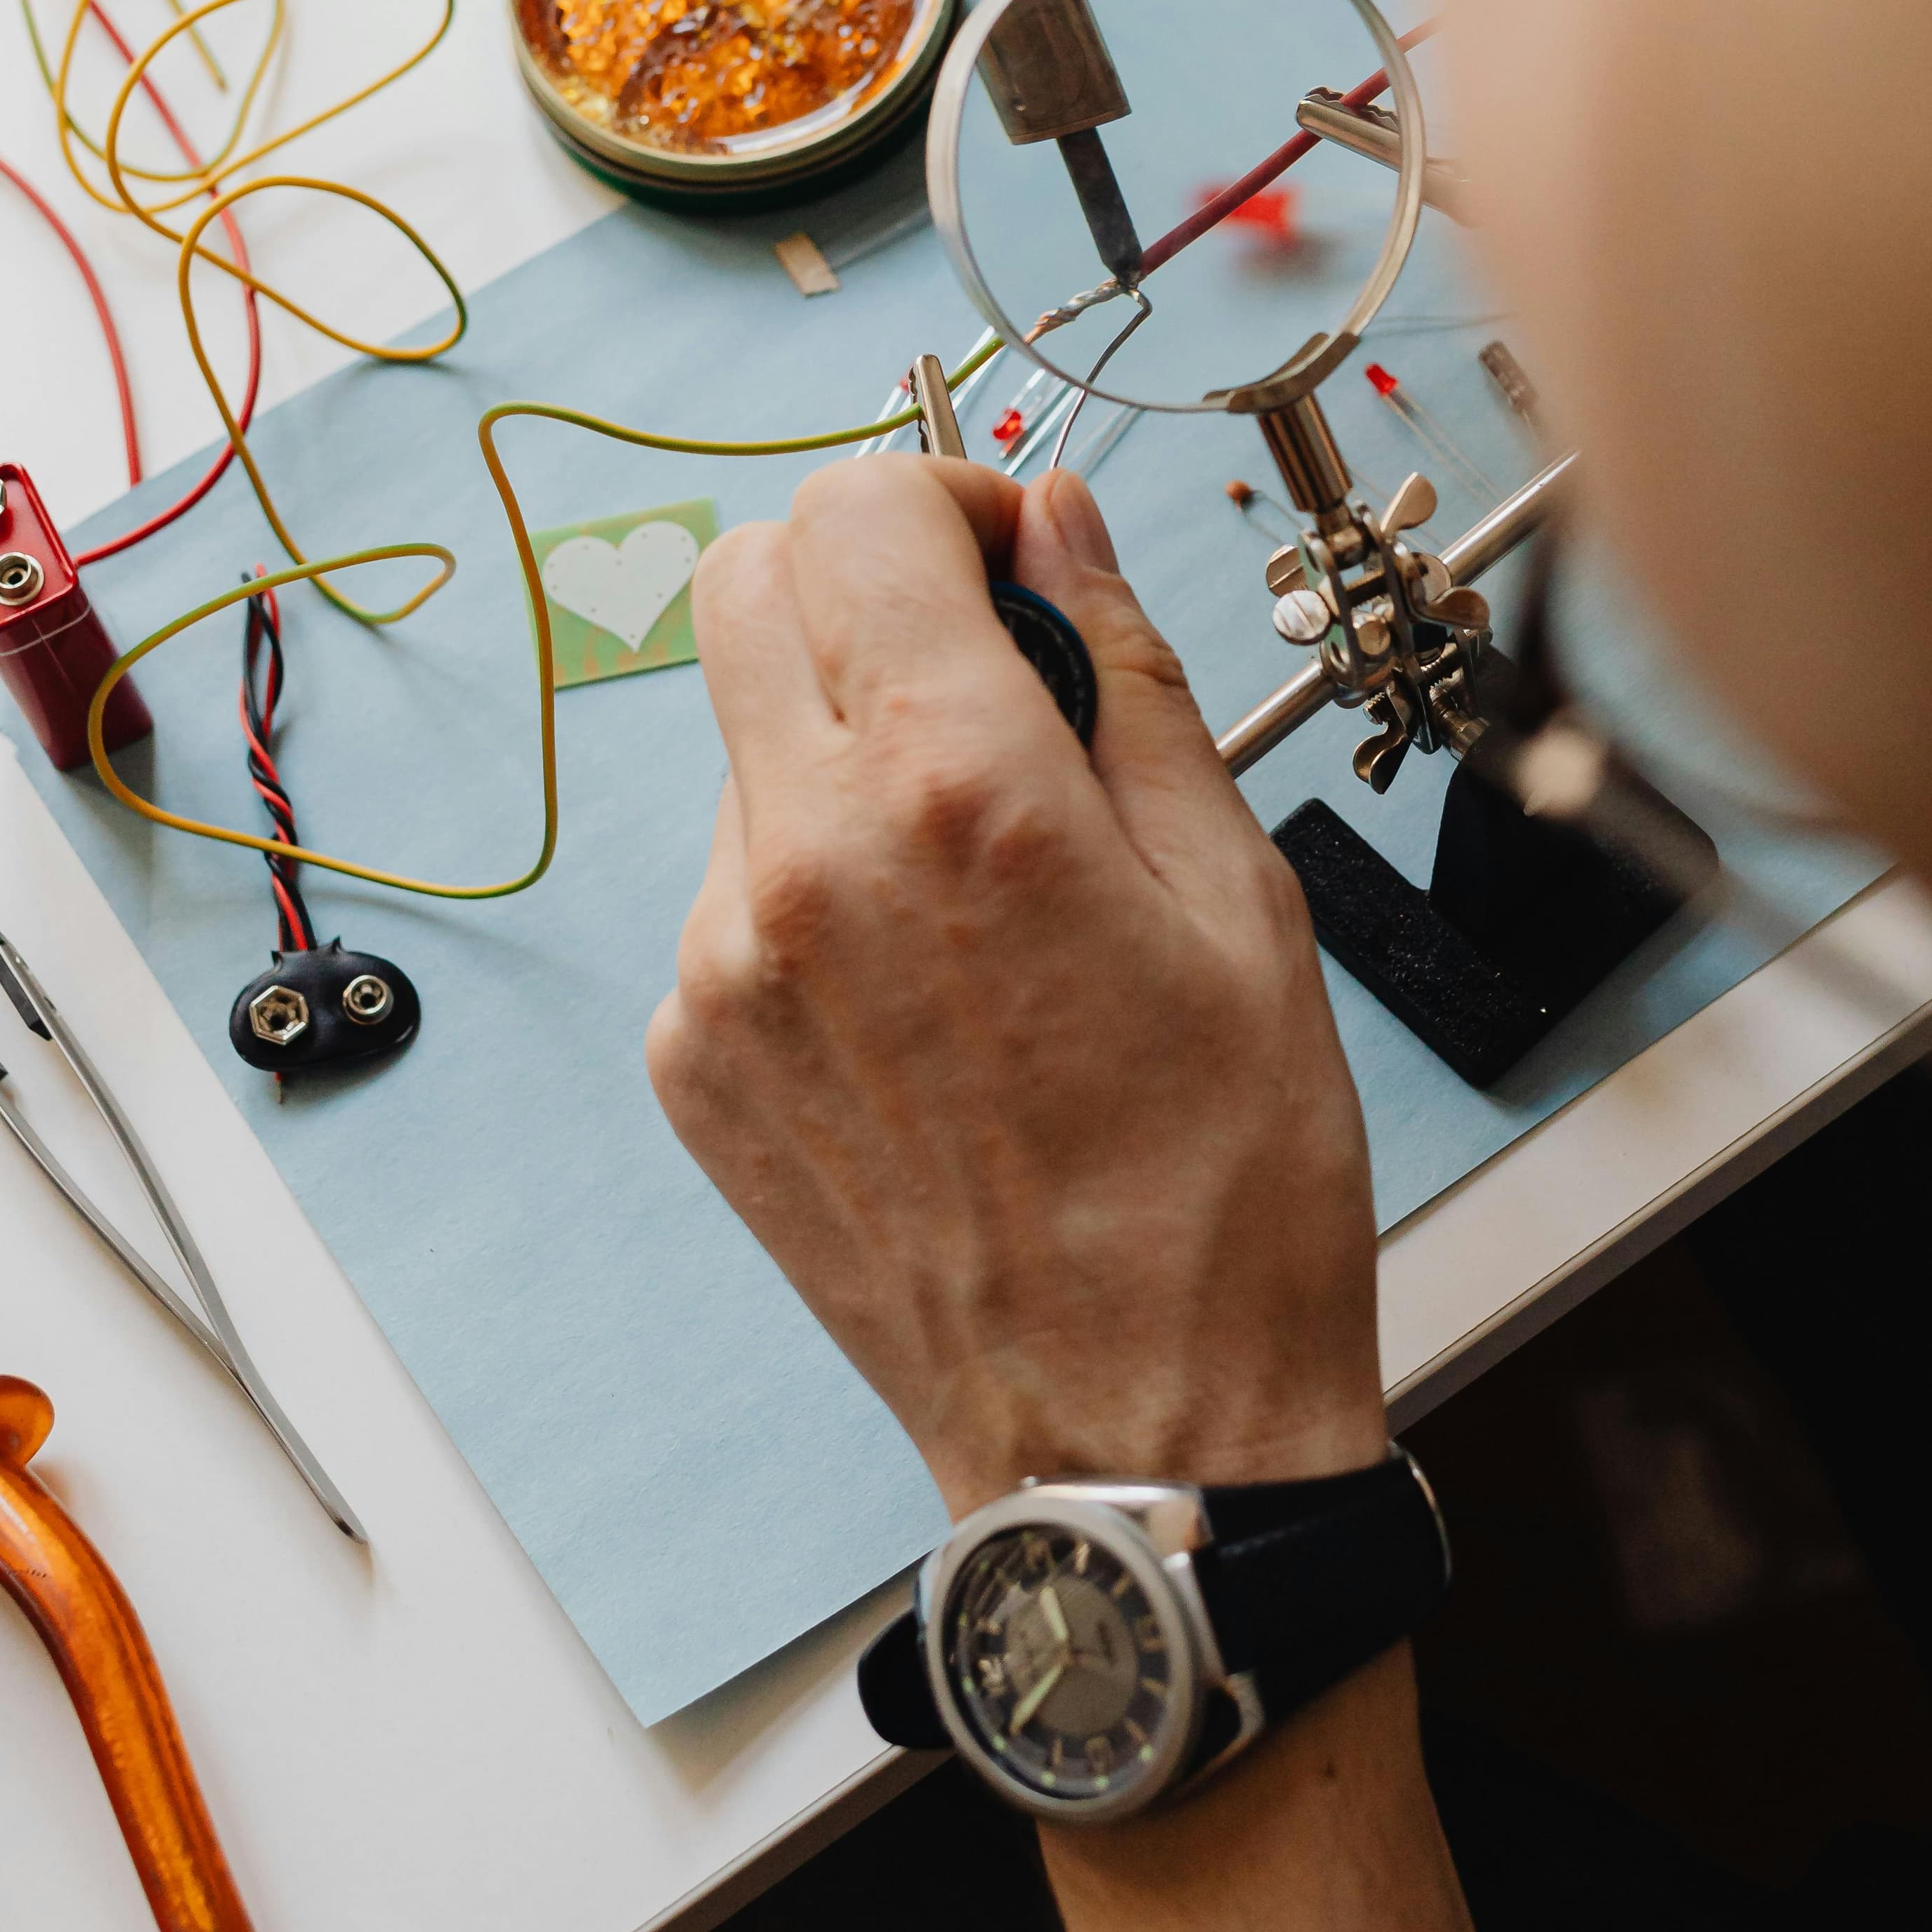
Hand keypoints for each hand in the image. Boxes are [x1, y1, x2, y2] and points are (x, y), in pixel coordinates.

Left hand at [651, 451, 1384, 1516]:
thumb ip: (1126, 674)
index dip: (949, 497)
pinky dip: (819, 872)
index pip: (859, 513)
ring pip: (743, 738)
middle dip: (863, 572)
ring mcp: (723, 970)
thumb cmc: (1225, 1180)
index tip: (1015, 555)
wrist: (1136, 1435)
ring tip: (988, 866)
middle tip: (985, 653)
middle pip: (745, 582)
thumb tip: (1059, 525)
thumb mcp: (1236, 890)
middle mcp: (803, 862)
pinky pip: (733, 886)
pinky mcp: (696, 1059)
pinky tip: (936, 974)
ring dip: (847, 735)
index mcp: (957, 794)